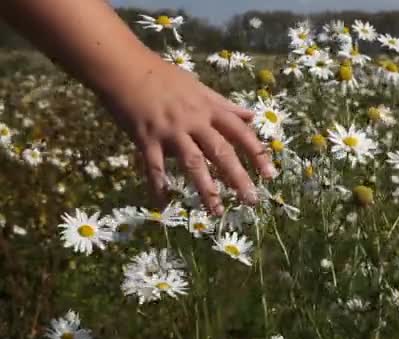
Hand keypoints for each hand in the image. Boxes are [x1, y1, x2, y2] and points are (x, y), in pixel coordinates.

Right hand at [101, 54, 274, 215]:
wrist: (126, 68)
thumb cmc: (164, 77)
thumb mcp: (200, 88)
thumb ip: (225, 105)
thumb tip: (251, 116)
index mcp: (209, 109)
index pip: (240, 133)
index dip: (257, 153)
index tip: (271, 175)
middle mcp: (194, 121)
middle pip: (221, 151)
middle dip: (238, 177)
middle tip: (251, 200)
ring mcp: (170, 131)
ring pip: (193, 162)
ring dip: (205, 188)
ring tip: (216, 210)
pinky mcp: (146, 138)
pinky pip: (154, 166)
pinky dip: (158, 185)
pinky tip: (163, 203)